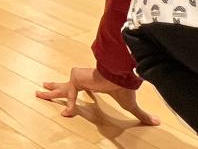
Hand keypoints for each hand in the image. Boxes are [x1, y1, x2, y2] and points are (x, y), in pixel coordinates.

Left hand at [36, 67, 158, 125]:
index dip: (74, 95)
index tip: (70, 101)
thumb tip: (158, 123)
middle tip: (42, 88)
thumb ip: (141, 114)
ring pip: (62, 87)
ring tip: (39, 91)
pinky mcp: (77, 77)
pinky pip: (71, 93)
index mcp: (93, 85)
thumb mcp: (130, 104)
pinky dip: (69, 103)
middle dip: (54, 89)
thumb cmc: (125, 86)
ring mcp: (78, 78)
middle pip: (65, 87)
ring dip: (52, 91)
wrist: (122, 74)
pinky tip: (67, 113)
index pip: (80, 90)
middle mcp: (83, 80)